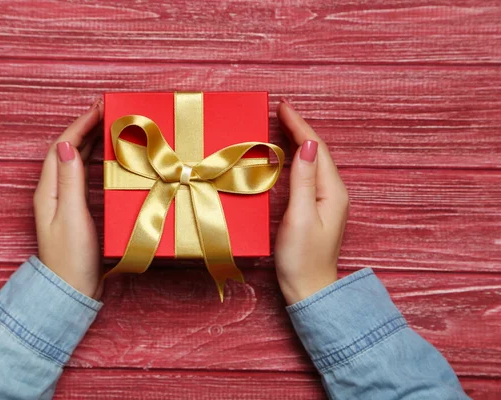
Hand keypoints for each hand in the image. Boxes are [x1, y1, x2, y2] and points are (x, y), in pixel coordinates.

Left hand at [33, 99, 103, 299]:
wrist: (71, 290)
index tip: (100, 108)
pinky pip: (83, 176)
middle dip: (85, 127)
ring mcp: (64, 200)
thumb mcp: (71, 218)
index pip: (63, 147)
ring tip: (109, 125)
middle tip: (107, 110)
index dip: (80, 124)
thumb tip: (68, 146)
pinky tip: (106, 157)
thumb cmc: (72, 258)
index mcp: (48, 190)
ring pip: (75, 161)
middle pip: (68, 150)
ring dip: (90, 140)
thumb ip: (70, 182)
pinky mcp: (76, 210)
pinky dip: (94, 160)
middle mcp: (54, 191)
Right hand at [275, 99, 348, 304]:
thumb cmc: (302, 258)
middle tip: (280, 110)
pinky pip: (308, 175)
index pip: (317, 149)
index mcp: (332, 191)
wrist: (309, 290)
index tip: (283, 106)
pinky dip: (296, 159)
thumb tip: (308, 146)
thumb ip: (304, 181)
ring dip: (298, 141)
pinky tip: (286, 157)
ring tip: (281, 125)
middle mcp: (334, 192)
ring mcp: (327, 201)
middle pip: (318, 152)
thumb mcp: (300, 217)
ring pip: (313, 162)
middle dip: (300, 128)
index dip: (300, 126)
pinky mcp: (317, 208)